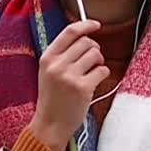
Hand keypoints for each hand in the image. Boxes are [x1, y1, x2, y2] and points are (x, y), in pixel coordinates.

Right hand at [30, 20, 109, 150]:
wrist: (50, 125)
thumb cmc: (52, 98)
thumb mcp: (48, 72)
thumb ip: (61, 55)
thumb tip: (84, 36)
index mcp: (47, 58)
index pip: (70, 32)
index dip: (86, 25)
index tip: (96, 24)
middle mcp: (57, 65)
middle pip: (86, 42)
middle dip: (94, 49)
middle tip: (92, 60)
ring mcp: (70, 76)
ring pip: (96, 54)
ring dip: (99, 61)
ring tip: (93, 72)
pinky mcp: (83, 88)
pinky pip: (102, 70)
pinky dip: (102, 74)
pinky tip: (94, 83)